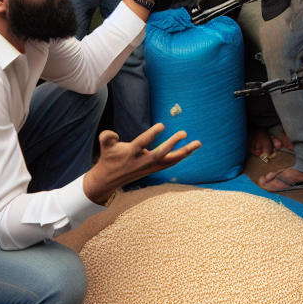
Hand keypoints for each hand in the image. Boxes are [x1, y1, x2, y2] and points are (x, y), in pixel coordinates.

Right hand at [83, 124, 201, 203]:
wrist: (110, 178)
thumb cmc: (109, 158)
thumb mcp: (104, 146)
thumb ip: (106, 137)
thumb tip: (112, 134)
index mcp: (131, 153)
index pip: (143, 142)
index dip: (152, 134)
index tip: (162, 125)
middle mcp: (143, 161)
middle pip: (161, 153)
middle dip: (173, 143)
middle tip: (184, 133)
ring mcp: (150, 167)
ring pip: (170, 160)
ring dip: (184, 152)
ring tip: (198, 143)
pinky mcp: (154, 169)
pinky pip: (170, 163)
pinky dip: (181, 157)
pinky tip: (190, 150)